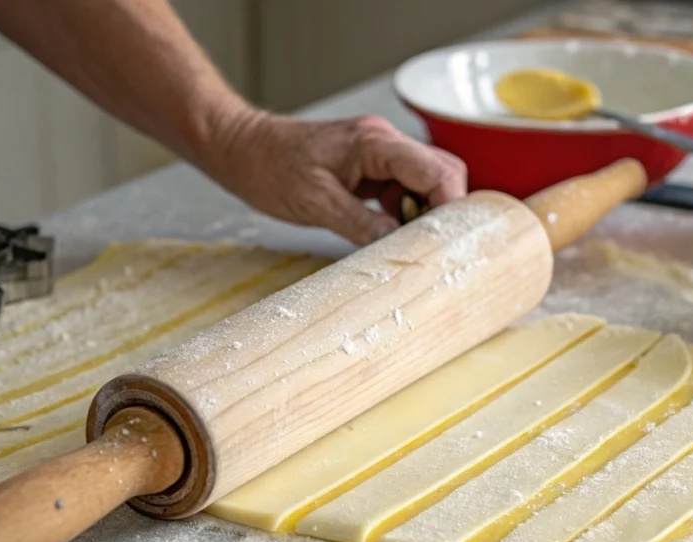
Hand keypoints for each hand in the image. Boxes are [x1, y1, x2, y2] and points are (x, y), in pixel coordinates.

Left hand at [206, 112, 466, 244]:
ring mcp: (378, 153)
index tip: (449, 240)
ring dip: (422, 213)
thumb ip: (363, 224)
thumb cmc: (269, 168)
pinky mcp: (369, 167)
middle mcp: (384, 142)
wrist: (241, 148)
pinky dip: (403, 212)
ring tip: (404, 241)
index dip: (451, 206)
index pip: (437, 170)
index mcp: (375, 143)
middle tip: (430, 245)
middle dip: (444, 209)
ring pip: (424, 182)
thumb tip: (401, 247)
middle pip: (441, 172)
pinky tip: (388, 231)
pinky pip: (402, 188)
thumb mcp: (317, 204)